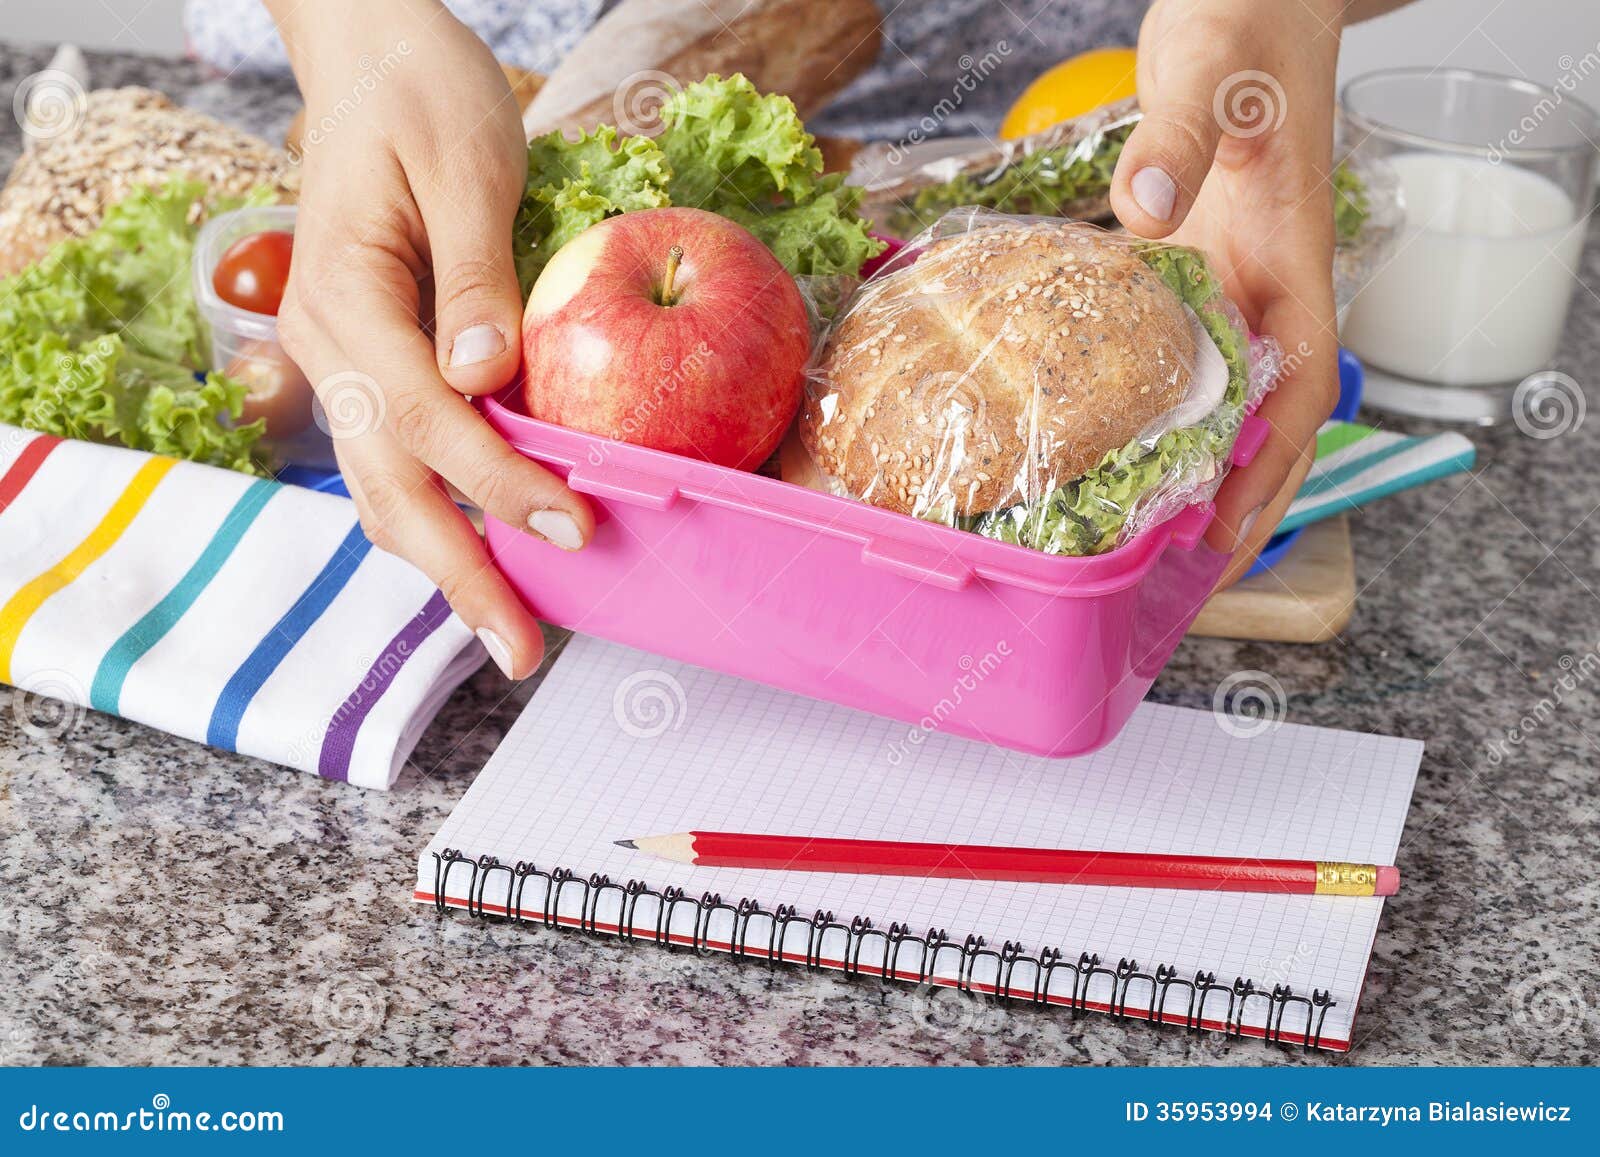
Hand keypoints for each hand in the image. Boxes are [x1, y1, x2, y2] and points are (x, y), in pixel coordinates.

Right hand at [269, 1, 591, 676]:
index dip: (499, 480)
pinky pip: (396, 458)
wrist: (370, 58)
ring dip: (443, 563)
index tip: (573, 525)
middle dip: (458, 572)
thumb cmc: (422, 94)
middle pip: (388, 484)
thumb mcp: (466, 163)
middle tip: (521, 648)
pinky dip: (438, 513)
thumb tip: (484, 377)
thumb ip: (475, 273)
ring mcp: (339, 362)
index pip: (427, 415)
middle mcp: (328, 344)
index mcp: (346, 296)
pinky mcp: (369, 365)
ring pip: (382, 486)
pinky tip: (486, 552)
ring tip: (507, 630)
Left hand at [1111, 0, 1344, 584]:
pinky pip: (1168, 342)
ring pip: (1217, 390)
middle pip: (1264, 415)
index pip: (1300, 388)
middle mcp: (1261, 279)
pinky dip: (1147, 394)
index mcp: (1291, 255)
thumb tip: (1150, 205)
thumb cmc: (1252, 20)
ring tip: (1143, 530)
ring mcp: (1222, 271)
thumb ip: (1183, 135)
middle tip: (1182, 571)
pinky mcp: (1182, 254)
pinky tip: (1105, 431)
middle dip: (1234, 496)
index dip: (1271, 472)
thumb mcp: (1217, 70)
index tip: (1231, 535)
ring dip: (1190, 459)